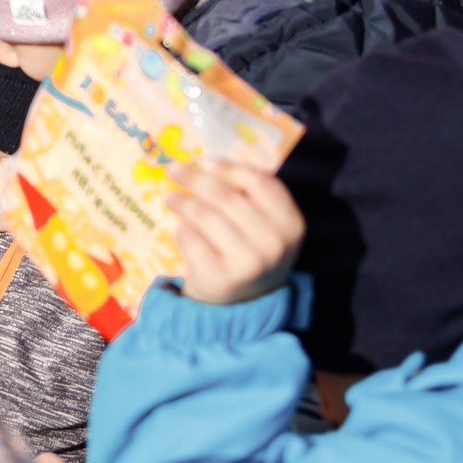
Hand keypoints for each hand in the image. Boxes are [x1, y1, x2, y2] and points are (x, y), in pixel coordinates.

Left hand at [167, 160, 301, 306]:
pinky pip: (191, 239)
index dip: (229, 168)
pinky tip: (181, 229)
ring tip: (171, 198)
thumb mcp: (264, 223)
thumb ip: (247, 194)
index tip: (204, 161)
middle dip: (195, 180)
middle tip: (173, 170)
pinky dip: (181, 230)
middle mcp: (274, 243)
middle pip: (226, 197)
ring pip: (205, 216)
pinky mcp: (220, 278)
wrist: (244, 301)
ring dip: (182, 203)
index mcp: (291, 223)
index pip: (260, 182)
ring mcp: (248, 263)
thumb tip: (205, 163)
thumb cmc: (251, 251)